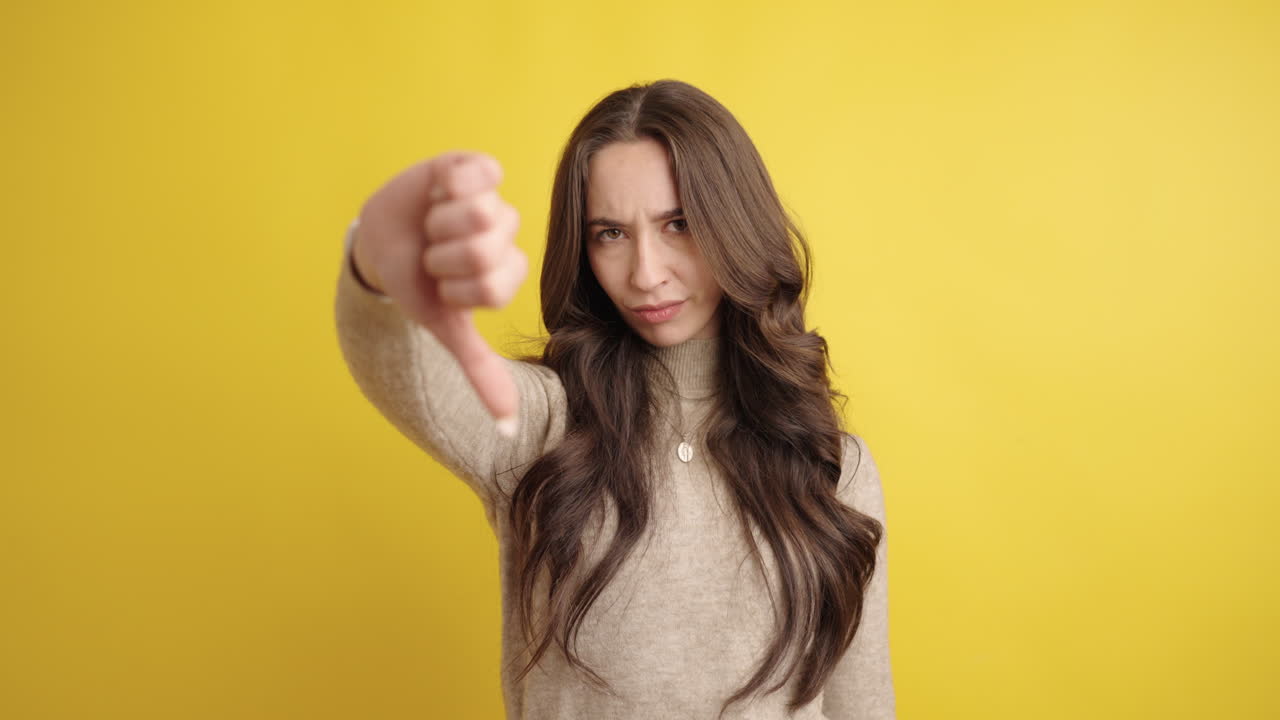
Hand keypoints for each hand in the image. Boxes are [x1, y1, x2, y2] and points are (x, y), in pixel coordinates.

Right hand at [354, 150, 526, 434]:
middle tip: (433, 254)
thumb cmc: (415, 284)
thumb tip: (509, 427)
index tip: (441, 286)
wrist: (378, 240)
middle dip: (445, 255)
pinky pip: (482, 172)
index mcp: (505, 275)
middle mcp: (506, 238)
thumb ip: (480, 370)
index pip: (495, 286)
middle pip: (488, 246)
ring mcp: (493, 201)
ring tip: (431, 225)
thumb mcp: (445, 328)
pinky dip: (451, 183)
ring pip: (481, 211)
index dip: (455, 287)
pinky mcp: (477, 168)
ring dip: (440, 222)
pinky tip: (439, 190)